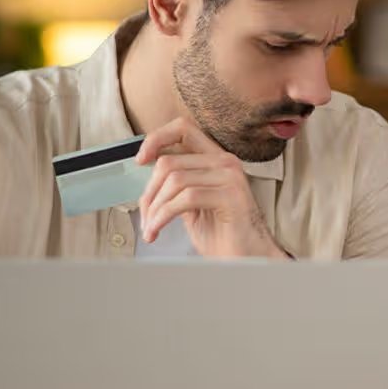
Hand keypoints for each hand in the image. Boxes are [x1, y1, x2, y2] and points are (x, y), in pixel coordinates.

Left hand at [136, 117, 286, 258]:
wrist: (247, 260)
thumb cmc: (222, 236)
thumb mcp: (192, 204)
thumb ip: (177, 184)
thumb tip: (148, 175)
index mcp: (216, 159)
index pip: (183, 129)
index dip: (156, 139)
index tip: (140, 160)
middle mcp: (225, 162)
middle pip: (170, 162)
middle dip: (149, 192)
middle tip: (145, 217)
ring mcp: (230, 177)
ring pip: (175, 180)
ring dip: (155, 208)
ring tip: (151, 228)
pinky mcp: (231, 195)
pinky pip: (185, 198)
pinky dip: (163, 216)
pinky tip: (158, 230)